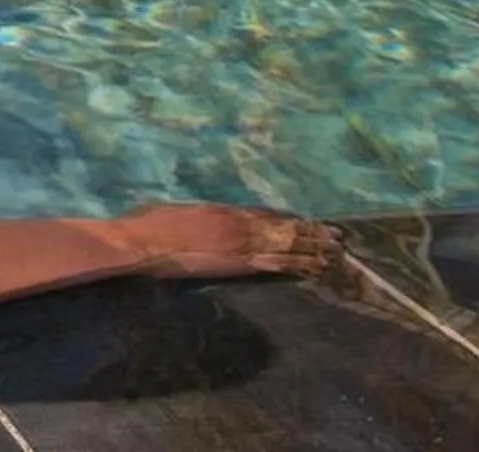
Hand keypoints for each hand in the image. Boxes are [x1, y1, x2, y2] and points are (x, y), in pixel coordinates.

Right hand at [117, 203, 342, 280]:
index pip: (262, 215)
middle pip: (281, 227)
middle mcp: (236, 223)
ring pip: (286, 243)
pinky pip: (276, 262)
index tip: (305, 222)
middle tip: (337, 234)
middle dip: (310, 231)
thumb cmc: (148, 227)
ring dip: (313, 246)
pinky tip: (315, 267)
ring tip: (336, 250)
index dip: (286, 220)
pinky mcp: (238, 262)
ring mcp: (239, 242)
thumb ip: (194, 217)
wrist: (141, 242)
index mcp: (221, 211)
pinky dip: (297, 263)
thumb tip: (197, 219)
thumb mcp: (175, 214)